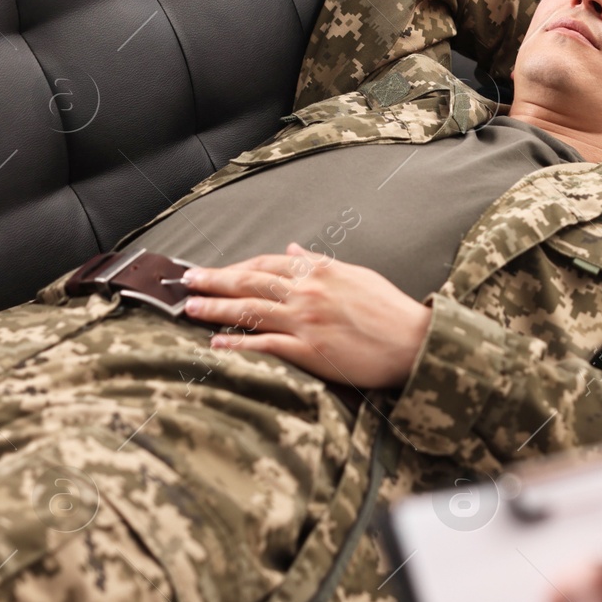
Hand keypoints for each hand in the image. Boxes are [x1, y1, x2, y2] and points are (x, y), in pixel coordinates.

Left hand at [179, 242, 431, 387]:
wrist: (414, 342)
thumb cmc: (390, 310)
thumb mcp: (356, 275)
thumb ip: (320, 263)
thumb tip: (294, 250)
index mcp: (319, 273)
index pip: (267, 265)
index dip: (236, 267)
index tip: (214, 270)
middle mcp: (307, 294)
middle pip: (250, 284)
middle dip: (215, 281)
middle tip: (187, 281)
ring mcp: (306, 323)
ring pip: (251, 311)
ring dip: (217, 309)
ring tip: (192, 308)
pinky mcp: (309, 351)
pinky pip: (266, 344)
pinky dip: (239, 343)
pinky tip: (217, 343)